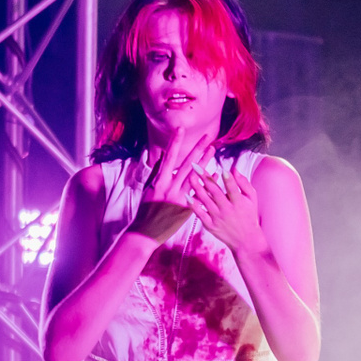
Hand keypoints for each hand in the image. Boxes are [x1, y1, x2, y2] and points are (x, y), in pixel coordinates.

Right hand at [128, 128, 211, 242]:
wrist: (145, 232)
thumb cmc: (145, 211)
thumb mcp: (148, 190)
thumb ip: (155, 174)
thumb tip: (161, 159)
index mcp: (159, 180)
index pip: (168, 156)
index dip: (175, 142)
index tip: (180, 129)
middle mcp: (169, 186)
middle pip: (185, 163)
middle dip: (197, 148)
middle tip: (208, 136)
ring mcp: (177, 197)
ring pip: (194, 176)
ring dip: (205, 162)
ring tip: (213, 150)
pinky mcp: (184, 209)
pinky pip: (199, 194)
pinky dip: (207, 185)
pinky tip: (216, 175)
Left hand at [187, 163, 267, 255]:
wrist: (246, 240)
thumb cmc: (249, 216)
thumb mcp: (252, 199)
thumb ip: (244, 183)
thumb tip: (234, 169)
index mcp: (239, 203)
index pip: (232, 189)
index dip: (228, 180)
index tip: (223, 170)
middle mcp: (227, 210)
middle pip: (214, 192)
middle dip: (205, 178)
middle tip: (196, 166)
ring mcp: (218, 218)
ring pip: (205, 200)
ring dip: (196, 188)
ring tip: (190, 177)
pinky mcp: (210, 225)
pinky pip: (200, 214)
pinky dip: (193, 205)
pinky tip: (188, 196)